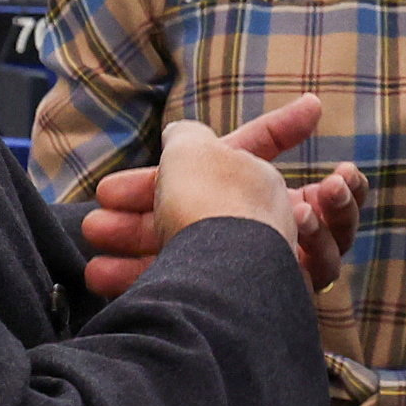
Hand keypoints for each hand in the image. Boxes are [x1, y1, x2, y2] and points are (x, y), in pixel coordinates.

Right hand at [79, 95, 368, 295]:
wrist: (222, 279)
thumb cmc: (210, 200)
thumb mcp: (192, 149)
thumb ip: (186, 137)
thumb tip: (182, 136)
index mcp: (256, 176)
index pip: (263, 140)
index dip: (286, 122)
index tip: (316, 104)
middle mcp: (253, 219)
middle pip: (189, 204)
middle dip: (136, 210)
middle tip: (95, 219)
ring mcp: (238, 262)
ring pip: (174, 247)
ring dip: (128, 249)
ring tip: (89, 263)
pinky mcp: (220, 301)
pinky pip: (173, 282)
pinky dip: (137, 280)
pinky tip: (101, 281)